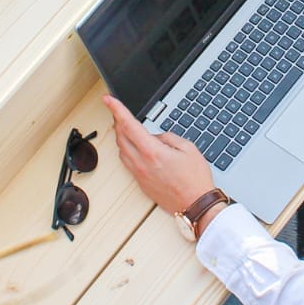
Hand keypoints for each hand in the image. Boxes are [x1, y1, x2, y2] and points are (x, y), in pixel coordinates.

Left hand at [102, 96, 215, 217]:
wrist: (195, 205)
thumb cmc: (195, 180)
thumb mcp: (188, 148)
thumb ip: (168, 137)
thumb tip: (156, 136)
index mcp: (152, 152)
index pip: (128, 125)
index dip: (116, 109)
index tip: (108, 100)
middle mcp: (141, 164)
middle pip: (120, 137)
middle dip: (117, 121)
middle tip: (118, 112)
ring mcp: (139, 175)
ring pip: (121, 150)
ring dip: (121, 136)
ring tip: (127, 128)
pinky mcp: (140, 183)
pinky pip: (127, 162)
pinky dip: (126, 150)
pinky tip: (134, 147)